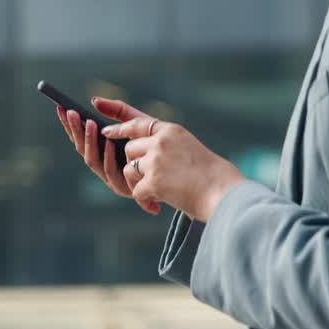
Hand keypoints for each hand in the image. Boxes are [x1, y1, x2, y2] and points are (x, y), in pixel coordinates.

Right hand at [55, 99, 160, 214]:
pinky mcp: (125, 188)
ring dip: (89, 141)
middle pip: (82, 148)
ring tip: (89, 123)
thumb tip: (94, 100)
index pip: (80, 137)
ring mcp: (113, 178)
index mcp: (103, 151)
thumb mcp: (138, 122)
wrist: (183, 169)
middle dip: (75, 130)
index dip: (69, 124)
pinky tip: (108, 141)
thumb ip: (118, 111)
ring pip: (92, 161)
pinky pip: (111, 172)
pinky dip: (107, 156)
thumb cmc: (157, 144)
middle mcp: (104, 166)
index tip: (61, 106)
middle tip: (72, 112)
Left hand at [99, 99, 246, 222]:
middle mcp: (161, 141)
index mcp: (172, 130)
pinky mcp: (153, 181)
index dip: (119, 126)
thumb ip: (168, 146)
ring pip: (129, 169)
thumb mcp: (190, 148)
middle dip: (134, 165)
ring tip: (154, 194)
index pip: (137, 122)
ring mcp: (156, 160)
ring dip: (137, 183)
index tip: (105, 130)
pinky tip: (156, 206)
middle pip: (129, 149)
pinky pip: (136, 191)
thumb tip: (145, 155)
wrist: (223, 193)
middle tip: (147, 180)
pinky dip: (144, 200)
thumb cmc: (212, 175)